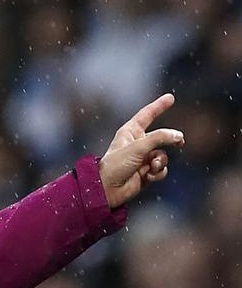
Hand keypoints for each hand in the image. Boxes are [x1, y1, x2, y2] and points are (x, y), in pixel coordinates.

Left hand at [98, 93, 185, 208]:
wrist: (107, 190)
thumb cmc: (116, 165)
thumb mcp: (138, 146)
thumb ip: (160, 138)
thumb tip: (178, 136)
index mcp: (129, 132)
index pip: (146, 115)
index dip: (158, 106)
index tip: (170, 97)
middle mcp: (137, 144)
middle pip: (160, 136)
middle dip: (170, 139)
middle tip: (180, 141)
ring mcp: (142, 158)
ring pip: (163, 155)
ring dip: (160, 161)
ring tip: (151, 166)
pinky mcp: (146, 172)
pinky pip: (161, 169)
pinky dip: (158, 172)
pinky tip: (148, 176)